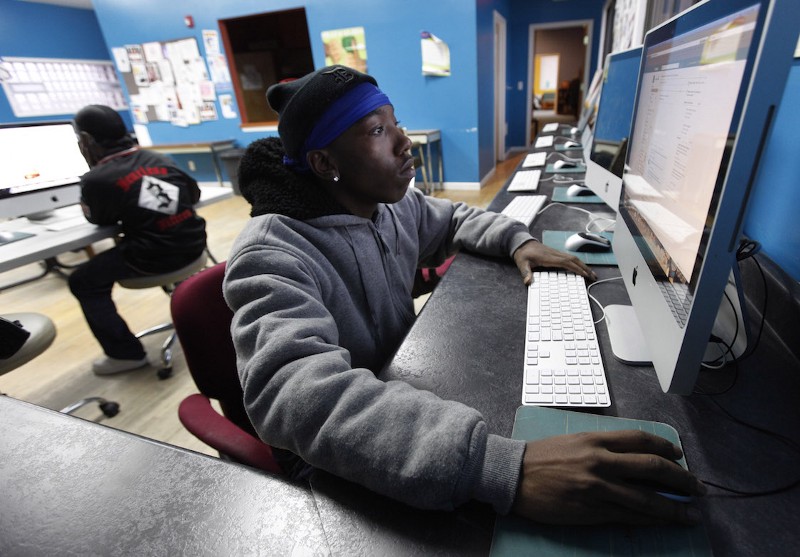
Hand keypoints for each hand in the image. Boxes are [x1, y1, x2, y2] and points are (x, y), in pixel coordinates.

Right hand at [511, 430, 705, 524]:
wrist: (512, 475)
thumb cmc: (540, 457)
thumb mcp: (573, 441)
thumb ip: (602, 447)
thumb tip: (632, 457)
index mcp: (596, 439)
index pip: (641, 440)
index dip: (665, 447)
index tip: (679, 457)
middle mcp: (600, 460)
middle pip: (652, 467)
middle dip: (681, 479)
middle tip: (698, 488)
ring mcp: (597, 487)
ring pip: (646, 498)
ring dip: (674, 507)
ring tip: (692, 514)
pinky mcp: (591, 510)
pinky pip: (628, 517)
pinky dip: (651, 521)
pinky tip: (664, 523)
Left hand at [512, 240, 595, 284]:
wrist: (522, 243)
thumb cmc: (523, 254)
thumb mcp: (521, 263)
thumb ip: (525, 273)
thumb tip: (528, 282)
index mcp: (549, 258)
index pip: (566, 263)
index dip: (576, 269)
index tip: (585, 275)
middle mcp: (555, 254)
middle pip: (574, 260)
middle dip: (585, 268)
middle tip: (594, 277)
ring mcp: (557, 253)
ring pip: (574, 258)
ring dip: (584, 266)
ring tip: (592, 274)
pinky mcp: (556, 254)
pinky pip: (570, 258)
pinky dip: (578, 263)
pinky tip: (582, 268)